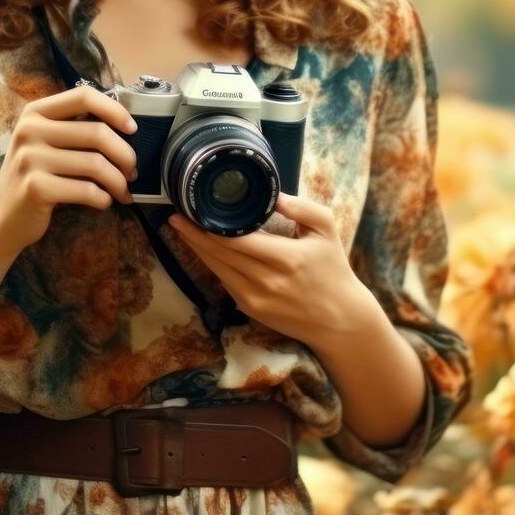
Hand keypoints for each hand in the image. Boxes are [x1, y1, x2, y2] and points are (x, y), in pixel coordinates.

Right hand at [0, 85, 138, 256]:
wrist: (2, 220)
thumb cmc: (35, 179)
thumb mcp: (46, 145)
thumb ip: (75, 130)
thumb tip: (126, 127)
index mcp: (35, 112)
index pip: (83, 96)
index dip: (115, 110)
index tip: (133, 129)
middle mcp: (29, 130)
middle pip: (97, 132)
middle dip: (125, 155)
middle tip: (133, 172)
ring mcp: (30, 158)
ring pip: (96, 164)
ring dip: (118, 181)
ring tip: (123, 191)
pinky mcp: (36, 187)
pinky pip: (86, 190)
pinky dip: (103, 198)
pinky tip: (104, 202)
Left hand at [167, 192, 373, 347]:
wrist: (339, 320)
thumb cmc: (334, 269)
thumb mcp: (327, 229)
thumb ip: (301, 207)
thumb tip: (272, 194)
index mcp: (286, 258)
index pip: (236, 240)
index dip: (208, 226)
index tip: (190, 209)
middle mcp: (266, 281)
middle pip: (219, 254)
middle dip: (193, 235)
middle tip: (175, 216)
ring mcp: (255, 299)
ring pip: (216, 269)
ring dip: (196, 250)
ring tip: (181, 229)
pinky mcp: (250, 310)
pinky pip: (224, 282)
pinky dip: (212, 265)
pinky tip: (202, 250)